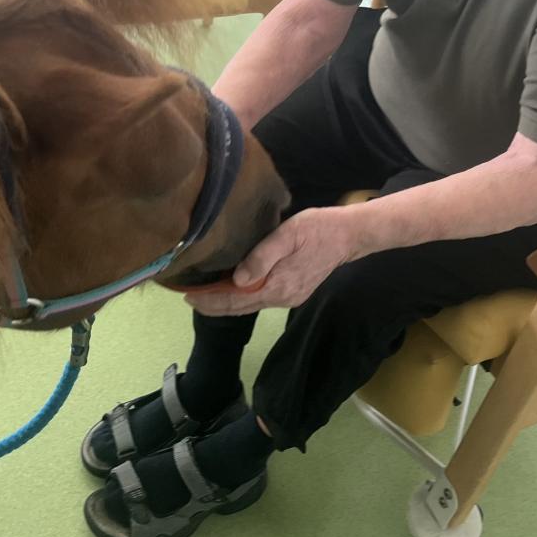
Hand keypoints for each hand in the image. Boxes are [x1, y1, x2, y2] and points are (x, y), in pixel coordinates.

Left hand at [186, 208, 362, 315]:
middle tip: (189, 298)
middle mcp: (282, 298)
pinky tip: (231, 289)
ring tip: (204, 295)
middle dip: (213, 304)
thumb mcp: (287, 235)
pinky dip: (242, 297)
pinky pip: (261, 299)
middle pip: (240, 307)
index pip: (236, 300)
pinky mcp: (294, 292)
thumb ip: (262, 257)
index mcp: (278, 286)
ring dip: (226, 302)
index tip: (188, 296)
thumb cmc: (317, 229)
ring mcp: (289, 297)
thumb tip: (236, 279)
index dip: (211, 300)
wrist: (348, 235)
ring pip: (250, 304)